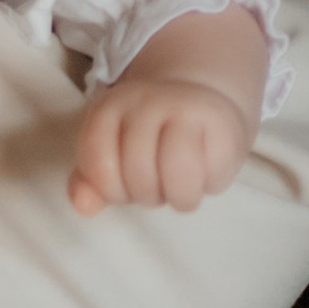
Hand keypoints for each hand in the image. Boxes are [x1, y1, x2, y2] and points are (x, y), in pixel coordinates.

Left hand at [69, 70, 254, 215]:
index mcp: (110, 106)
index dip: (111, 189)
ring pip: (177, 175)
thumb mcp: (114, 154)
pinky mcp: (224, 124)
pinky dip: (209, 186)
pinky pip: (212, 177)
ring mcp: (187, 108)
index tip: (124, 185)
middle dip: (146, 195)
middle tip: (157, 183)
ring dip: (179, 197)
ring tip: (180, 187)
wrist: (205, 101)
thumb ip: (91, 182)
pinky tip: (206, 172)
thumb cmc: (152, 138)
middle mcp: (146, 101)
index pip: (97, 162)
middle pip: (138, 173)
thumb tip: (84, 207)